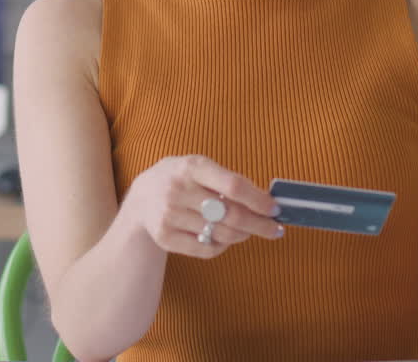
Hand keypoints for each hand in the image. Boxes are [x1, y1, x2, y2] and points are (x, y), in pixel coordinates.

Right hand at [120, 155, 284, 258]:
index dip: (258, 200)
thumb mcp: (199, 168)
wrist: (142, 198)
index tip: (275, 209)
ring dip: (242, 235)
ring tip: (249, 231)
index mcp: (192, 167)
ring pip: (221, 234)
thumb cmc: (182, 179)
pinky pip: (206, 249)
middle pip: (230, 214)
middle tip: (274, 229)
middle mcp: (178, 189)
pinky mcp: (165, 237)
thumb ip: (228, 181)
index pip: (233, 186)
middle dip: (259, 224)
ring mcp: (169, 215)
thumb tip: (266, 201)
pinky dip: (222, 246)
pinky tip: (225, 239)